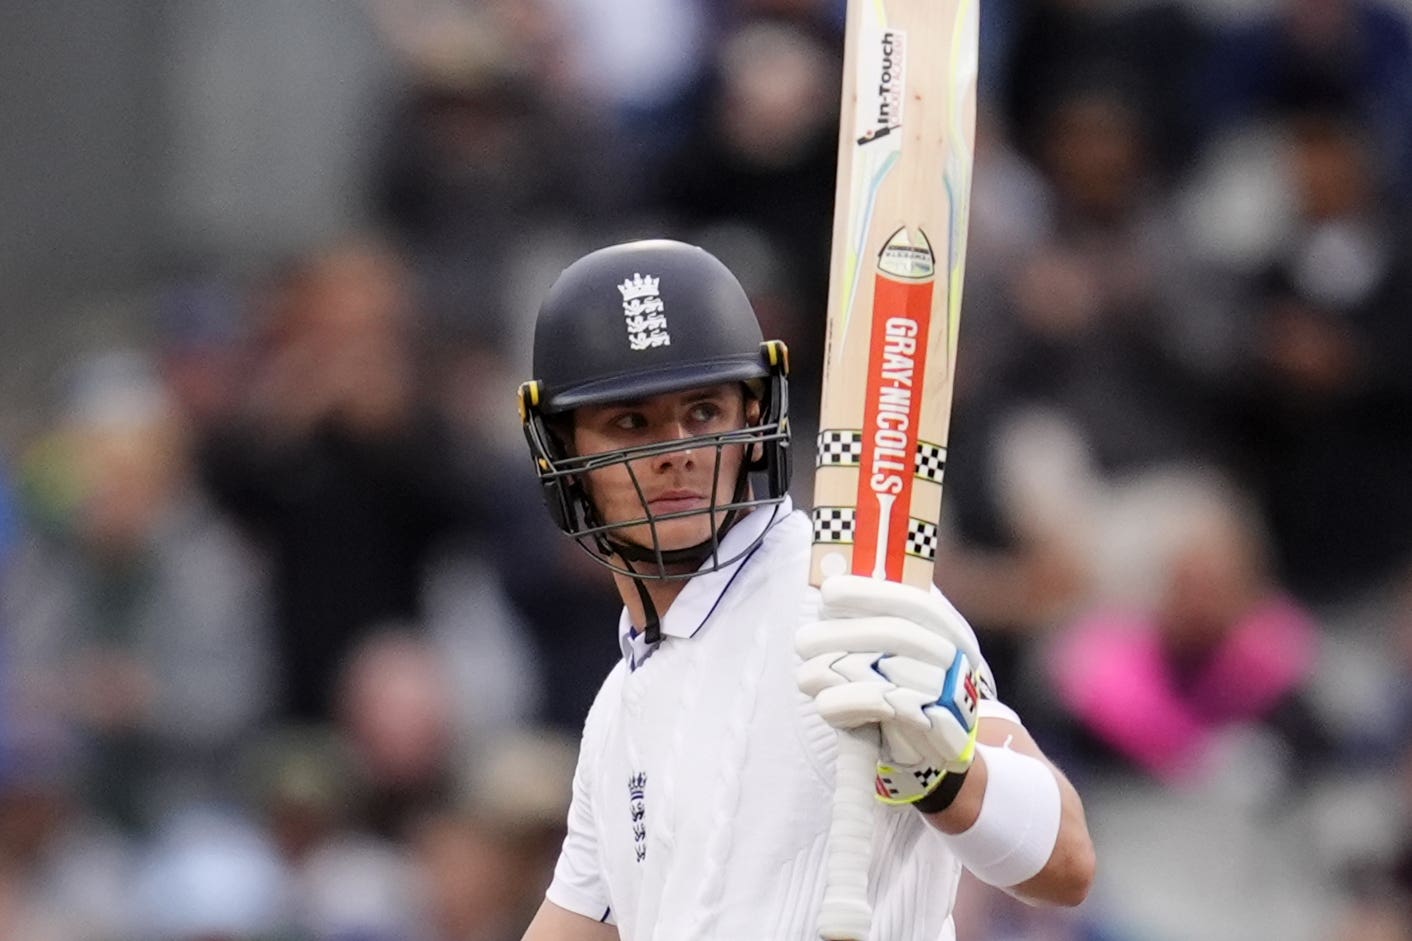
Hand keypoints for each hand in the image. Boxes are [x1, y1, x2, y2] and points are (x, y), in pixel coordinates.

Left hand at [797, 576, 994, 803]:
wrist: (941, 756)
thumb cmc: (908, 694)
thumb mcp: (900, 656)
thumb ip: (875, 622)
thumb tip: (830, 584)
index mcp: (951, 631)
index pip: (915, 602)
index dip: (870, 593)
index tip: (828, 592)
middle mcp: (958, 659)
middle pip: (895, 634)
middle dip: (840, 634)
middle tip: (802, 642)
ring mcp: (953, 695)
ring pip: (884, 670)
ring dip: (833, 671)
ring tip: (806, 677)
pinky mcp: (937, 731)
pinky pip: (881, 706)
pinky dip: (845, 701)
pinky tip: (824, 703)